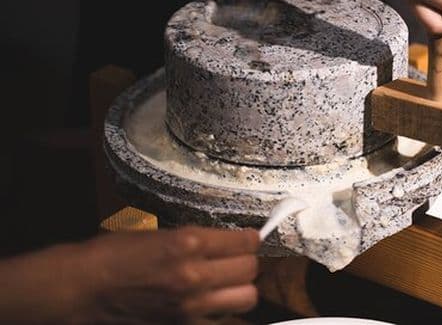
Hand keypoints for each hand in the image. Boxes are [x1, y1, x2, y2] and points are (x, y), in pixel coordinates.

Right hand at [0, 226, 259, 323]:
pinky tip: (214, 308)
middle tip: (238, 260)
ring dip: (241, 290)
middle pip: (251, 270)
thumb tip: (227, 242)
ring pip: (247, 298)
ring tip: (228, 285)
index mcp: (189, 243)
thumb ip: (196, 240)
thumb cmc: (114, 256)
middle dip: (247, 262)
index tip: (250, 238)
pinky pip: (224, 324)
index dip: (251, 239)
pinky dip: (223, 316)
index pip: (245, 241)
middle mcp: (195, 275)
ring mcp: (191, 307)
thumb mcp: (159, 235)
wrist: (82, 289)